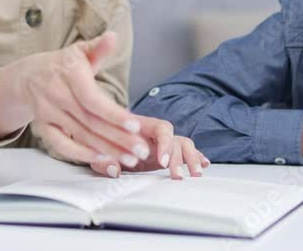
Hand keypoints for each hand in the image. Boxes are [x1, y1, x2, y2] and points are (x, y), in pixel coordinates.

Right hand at [12, 32, 149, 165]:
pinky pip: (61, 145)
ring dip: (107, 149)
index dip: (114, 114)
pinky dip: (81, 155)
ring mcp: (48, 113)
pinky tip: (103, 160)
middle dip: (118, 138)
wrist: (27, 76)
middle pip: (90, 122)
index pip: (93, 99)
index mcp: (68, 74)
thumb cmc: (63, 64)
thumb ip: (98, 48)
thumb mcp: (80, 52)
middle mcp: (56, 94)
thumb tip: (112, 36)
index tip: (136, 125)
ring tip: (130, 158)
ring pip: (80, 135)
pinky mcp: (43, 127)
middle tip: (141, 150)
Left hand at [90, 117, 209, 179]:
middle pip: (174, 138)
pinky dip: (196, 156)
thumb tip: (113, 168)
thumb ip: (103, 160)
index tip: (161, 161)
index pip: (161, 128)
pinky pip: (186, 151)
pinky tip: (204, 164)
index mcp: (141, 126)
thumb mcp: (98, 152)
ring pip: (184, 145)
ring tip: (195, 173)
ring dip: (192, 158)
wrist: (104, 137)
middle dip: (177, 158)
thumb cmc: (104, 142)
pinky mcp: (168, 152)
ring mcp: (163, 142)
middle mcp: (154, 133)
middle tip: (176, 176)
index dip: (165, 143)